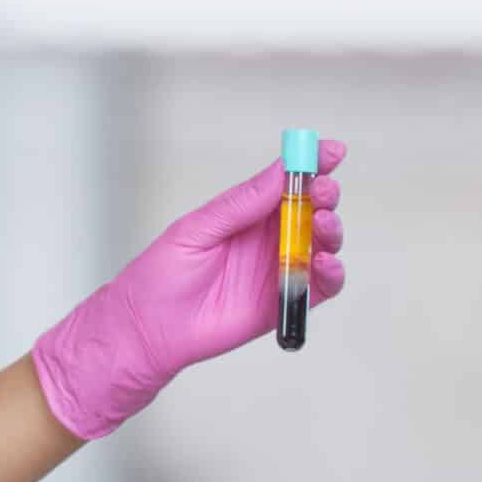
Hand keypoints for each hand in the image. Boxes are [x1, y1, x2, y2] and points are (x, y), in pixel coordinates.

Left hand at [30, 145, 345, 438]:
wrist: (149, 330)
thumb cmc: (161, 277)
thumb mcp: (197, 229)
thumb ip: (240, 204)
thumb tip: (279, 171)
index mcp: (246, 212)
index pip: (287, 181)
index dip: (312, 163)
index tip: (331, 151)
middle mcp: (267, 237)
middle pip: (312, 209)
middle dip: (325, 195)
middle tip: (323, 193)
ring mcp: (278, 268)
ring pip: (322, 244)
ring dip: (332, 231)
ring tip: (322, 226)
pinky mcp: (283, 301)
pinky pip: (319, 286)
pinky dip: (332, 274)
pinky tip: (324, 264)